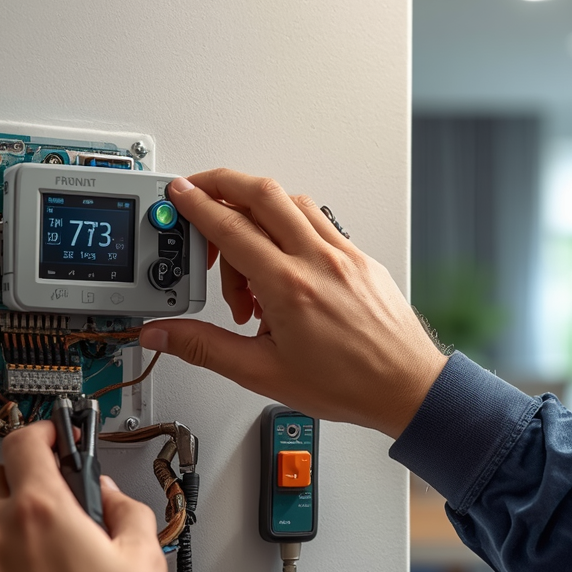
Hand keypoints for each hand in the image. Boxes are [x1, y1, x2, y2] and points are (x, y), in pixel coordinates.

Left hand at [0, 423, 169, 571]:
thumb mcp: (144, 557)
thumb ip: (125, 511)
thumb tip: (110, 498)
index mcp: (42, 512)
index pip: (24, 444)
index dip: (42, 433)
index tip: (54, 438)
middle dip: (15, 474)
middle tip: (46, 489)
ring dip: (3, 522)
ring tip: (43, 548)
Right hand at [140, 170, 447, 437]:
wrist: (407, 388)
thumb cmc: (350, 384)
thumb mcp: (263, 372)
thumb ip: (205, 347)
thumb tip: (164, 334)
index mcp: (289, 287)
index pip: (231, 227)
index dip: (197, 205)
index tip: (179, 194)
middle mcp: (318, 260)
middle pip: (261, 194)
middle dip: (221, 184)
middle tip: (198, 195)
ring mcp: (343, 254)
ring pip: (291, 202)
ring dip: (257, 208)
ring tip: (241, 253)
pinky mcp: (359, 258)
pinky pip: (317, 221)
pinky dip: (289, 224)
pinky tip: (280, 259)